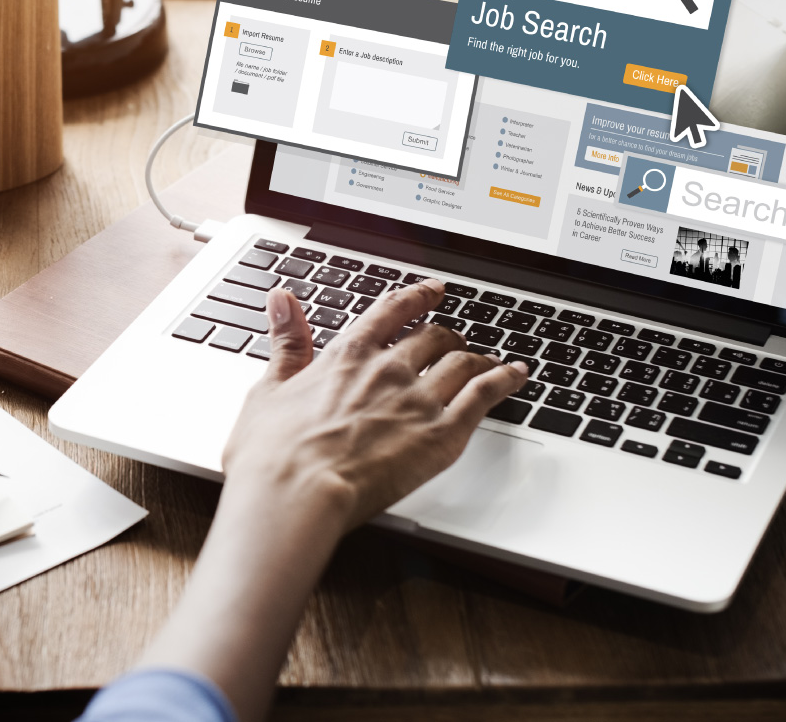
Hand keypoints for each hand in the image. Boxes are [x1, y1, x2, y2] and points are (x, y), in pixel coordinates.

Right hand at [135, 281, 527, 721]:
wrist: (295, 493)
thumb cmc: (274, 454)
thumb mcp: (268, 388)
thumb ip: (285, 342)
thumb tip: (282, 301)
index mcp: (348, 355)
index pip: (391, 312)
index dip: (415, 297)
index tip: (431, 291)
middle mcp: (388, 368)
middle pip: (432, 337)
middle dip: (446, 335)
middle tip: (454, 339)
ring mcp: (418, 399)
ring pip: (463, 361)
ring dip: (478, 356)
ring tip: (488, 360)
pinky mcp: (442, 435)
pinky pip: (485, 395)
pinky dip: (505, 380)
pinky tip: (516, 376)